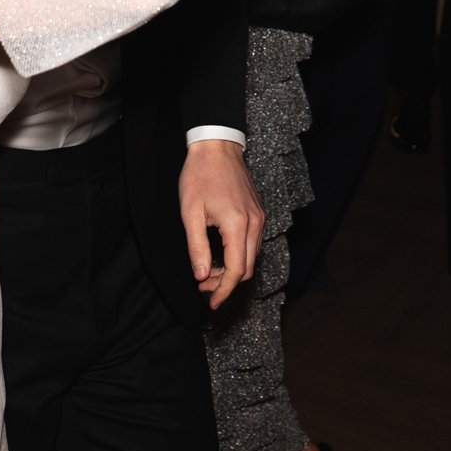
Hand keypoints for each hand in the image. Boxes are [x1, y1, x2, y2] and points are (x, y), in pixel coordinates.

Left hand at [179, 138, 264, 309]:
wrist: (217, 146)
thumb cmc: (200, 175)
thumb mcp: (190, 212)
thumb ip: (197, 247)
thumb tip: (202, 276)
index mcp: (237, 224)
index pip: (236, 271)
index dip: (223, 291)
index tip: (210, 303)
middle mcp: (254, 224)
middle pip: (247, 269)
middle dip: (226, 284)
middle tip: (203, 287)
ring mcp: (259, 218)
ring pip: (251, 258)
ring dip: (232, 271)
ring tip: (208, 273)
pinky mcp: (258, 213)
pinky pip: (253, 244)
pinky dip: (239, 257)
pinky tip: (221, 256)